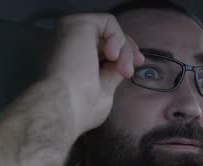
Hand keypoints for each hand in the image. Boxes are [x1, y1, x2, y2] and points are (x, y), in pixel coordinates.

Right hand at [43, 13, 144, 135]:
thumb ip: (111, 74)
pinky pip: (108, 21)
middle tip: (136, 65)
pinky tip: (113, 56)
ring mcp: (72, 31)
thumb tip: (122, 65)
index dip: (124, 52)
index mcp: (73, 58)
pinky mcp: (77, 23)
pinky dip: (118, 37)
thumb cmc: (81, 107)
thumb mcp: (104, 89)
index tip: (137, 64)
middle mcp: (70, 41)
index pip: (102, 46)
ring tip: (122, 70)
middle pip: (108, 36)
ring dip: (125, 49)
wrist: (65, 106)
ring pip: (110, 30)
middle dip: (128, 50)